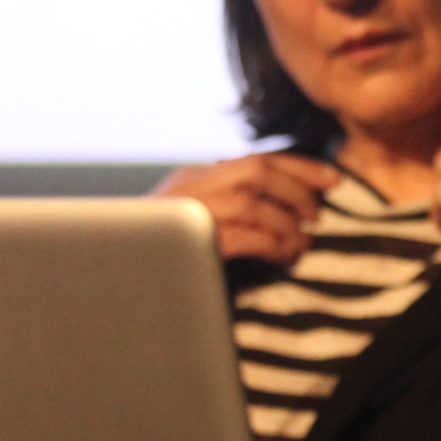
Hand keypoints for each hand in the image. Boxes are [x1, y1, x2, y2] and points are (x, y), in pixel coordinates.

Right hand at [153, 152, 338, 263]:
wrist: (109, 282)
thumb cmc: (157, 259)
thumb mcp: (192, 223)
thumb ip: (224, 209)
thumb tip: (276, 209)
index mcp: (191, 178)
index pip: (254, 158)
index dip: (299, 165)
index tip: (330, 178)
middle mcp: (188, 187)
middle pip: (258, 170)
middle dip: (299, 189)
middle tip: (318, 214)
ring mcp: (186, 212)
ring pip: (254, 200)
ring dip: (288, 222)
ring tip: (301, 243)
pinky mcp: (189, 242)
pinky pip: (245, 234)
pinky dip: (274, 244)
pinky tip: (284, 256)